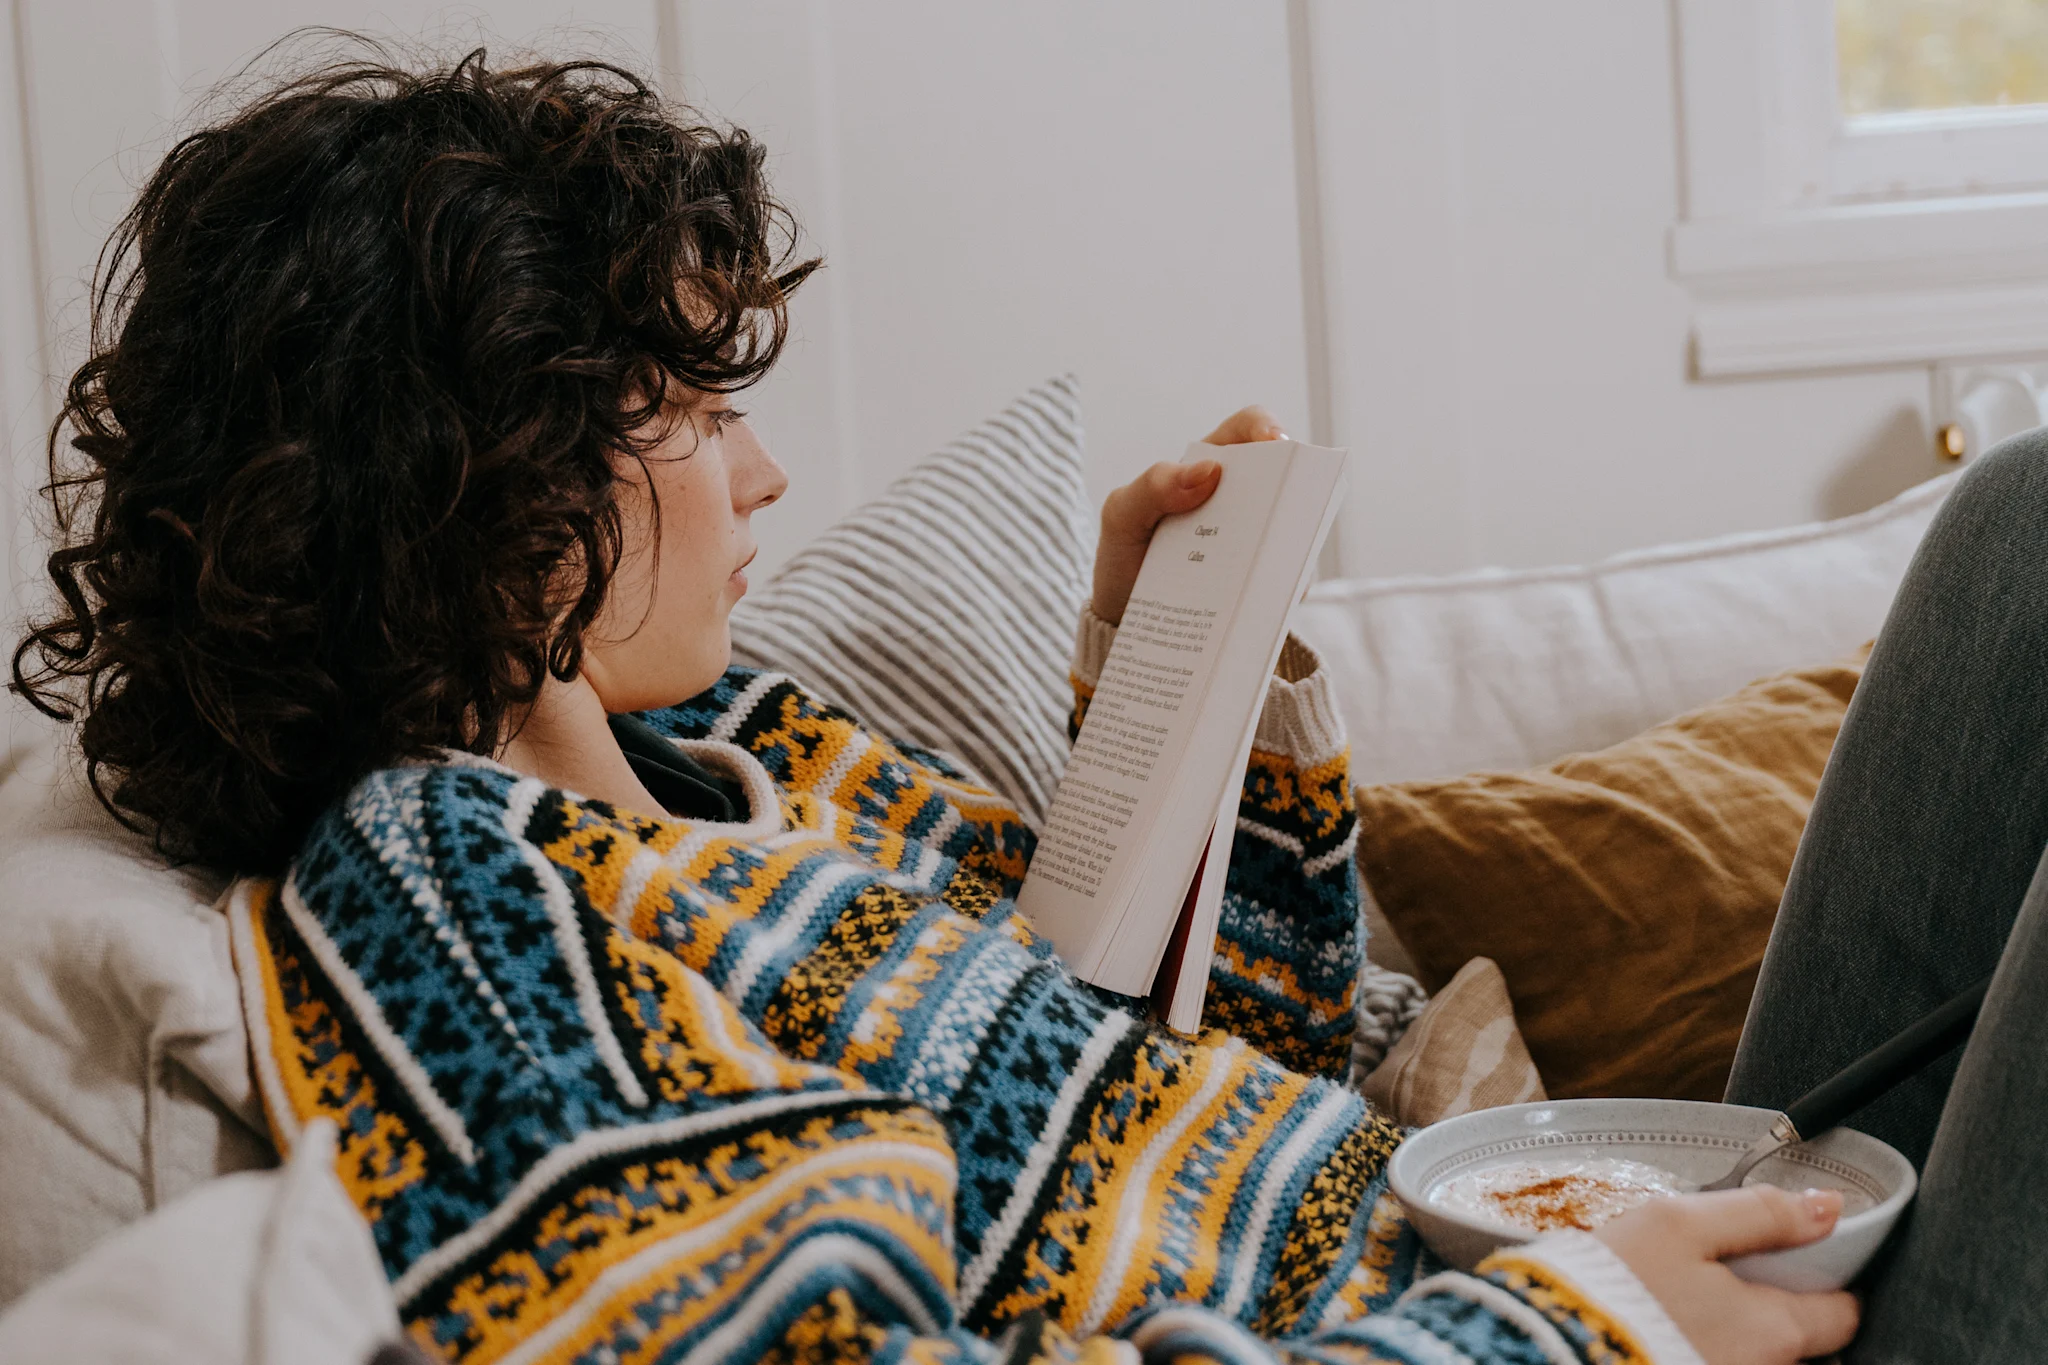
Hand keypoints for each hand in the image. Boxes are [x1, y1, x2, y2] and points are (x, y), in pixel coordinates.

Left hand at [1090, 406, 1287, 625]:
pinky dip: (1276, 585)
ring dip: (1285, 541)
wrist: (1127, 618)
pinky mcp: (1267, 582)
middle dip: (1289, 488)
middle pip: (1284, 479)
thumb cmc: (1127, 555)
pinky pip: (1286, 579)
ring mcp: (1260, 542)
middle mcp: (1243, 500)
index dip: (1265, 427)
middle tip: (1276, 509)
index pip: (1249, 429)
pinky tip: (1254, 598)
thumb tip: (1208, 470)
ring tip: (1257, 564)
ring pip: (1292, 530)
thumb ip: (1152, 486)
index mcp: (1209, 469)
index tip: (1273, 442)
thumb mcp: (1122, 516)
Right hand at [1593, 1187, 1858, 1364]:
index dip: (1827, 1274)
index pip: (1843, 1313)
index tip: (1798, 1251)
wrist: (1550, 1341)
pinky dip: (1710, 1338)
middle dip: (1777, 1300)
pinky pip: (1720, 1356)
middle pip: (1801, 1337)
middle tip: (1729, 1266)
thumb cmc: (1618, 1283)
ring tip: (1689, 1292)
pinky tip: (1671, 1319)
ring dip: (1740, 1323)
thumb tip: (1829, 1207)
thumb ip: (1761, 1212)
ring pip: (1758, 1350)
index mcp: (1775, 1331)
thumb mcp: (1681, 1223)